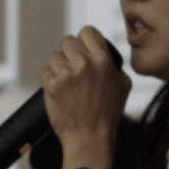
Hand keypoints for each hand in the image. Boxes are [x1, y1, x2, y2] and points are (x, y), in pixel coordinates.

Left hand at [38, 26, 130, 146]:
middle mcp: (83, 63)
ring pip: (54, 56)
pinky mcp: (51, 85)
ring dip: (58, 66)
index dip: (84, 40)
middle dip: (70, 53)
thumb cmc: (107, 114)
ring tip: (67, 81)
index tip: (83, 50)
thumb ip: (113, 64)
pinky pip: (44, 71)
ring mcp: (65, 74)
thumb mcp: (123, 84)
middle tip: (74, 68)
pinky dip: (49, 79)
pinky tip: (59, 89)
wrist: (90, 137)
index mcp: (102, 59)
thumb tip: (103, 53)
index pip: (87, 31)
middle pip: (67, 41)